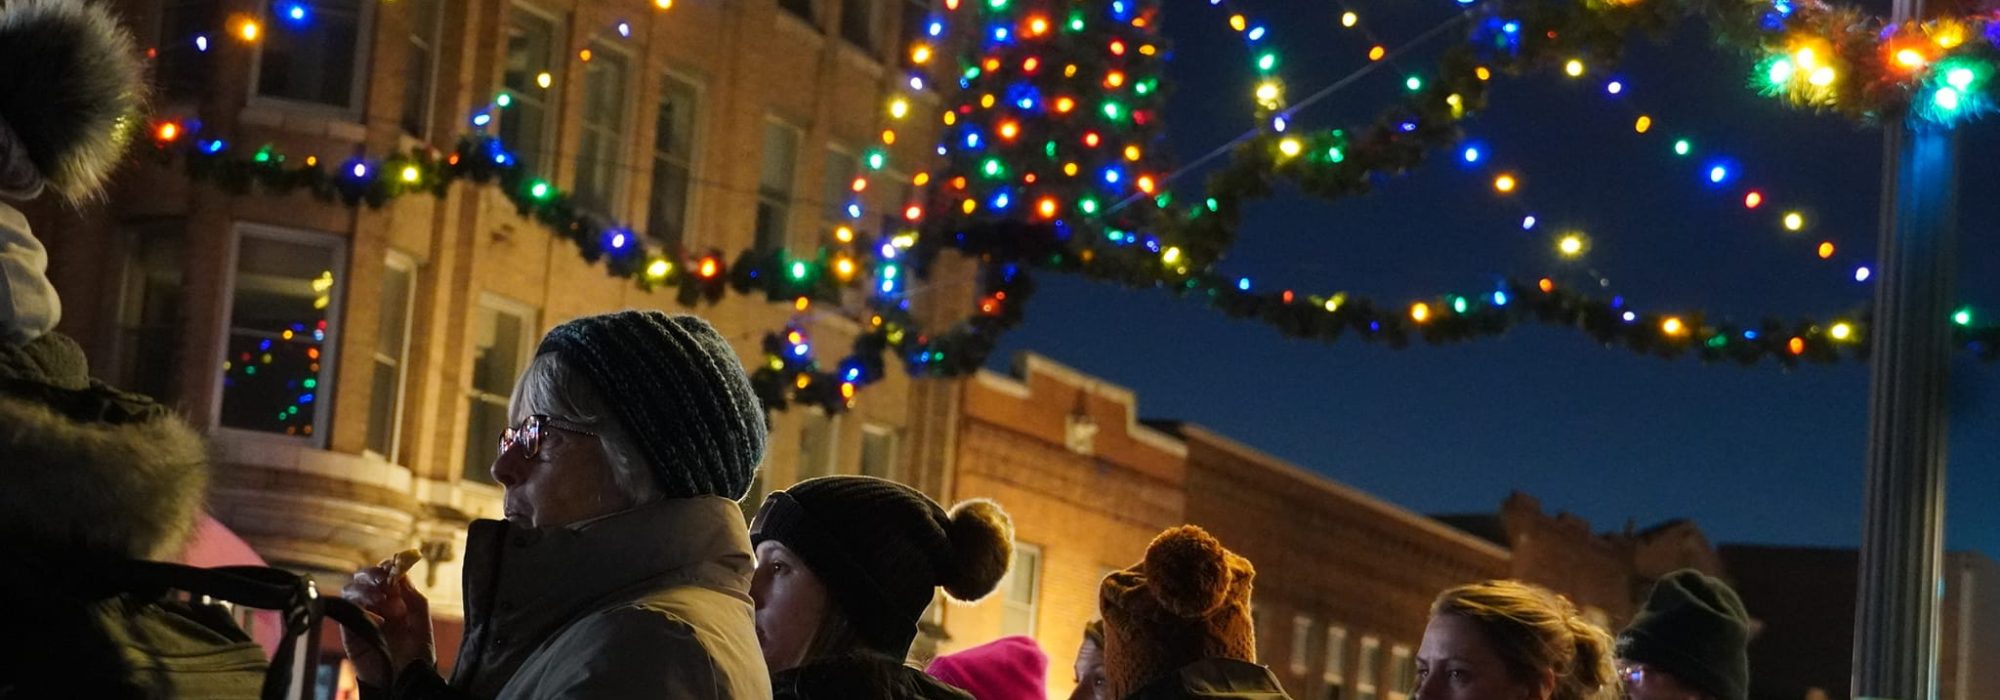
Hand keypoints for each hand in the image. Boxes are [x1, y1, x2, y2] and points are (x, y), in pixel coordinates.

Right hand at [340, 563, 435, 686]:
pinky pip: (346, 608)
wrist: (403, 681)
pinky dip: (357, 602)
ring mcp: (362, 616)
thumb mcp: (422, 624)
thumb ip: (415, 599)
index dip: (388, 567)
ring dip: (366, 588)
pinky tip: (372, 608)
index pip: (385, 576)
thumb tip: (403, 575)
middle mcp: (376, 607)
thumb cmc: (415, 656)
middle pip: (365, 579)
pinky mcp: (350, 629)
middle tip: (384, 579)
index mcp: (395, 602)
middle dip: (373, 574)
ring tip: (381, 599)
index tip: (395, 564)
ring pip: (352, 589)